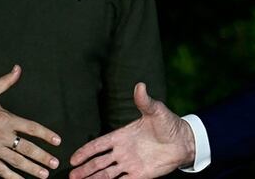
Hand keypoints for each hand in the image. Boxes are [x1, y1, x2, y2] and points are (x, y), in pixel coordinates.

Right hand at [0, 64, 61, 178]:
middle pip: (27, 148)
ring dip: (32, 169)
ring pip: (17, 161)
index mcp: (6, 119)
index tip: (57, 140)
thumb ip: (7, 81)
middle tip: (55, 162)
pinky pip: (1, 170)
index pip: (31, 128)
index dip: (46, 134)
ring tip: (44, 174)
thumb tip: (17, 68)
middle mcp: (2, 135)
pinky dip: (12, 178)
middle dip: (43, 156)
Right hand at [69, 82, 194, 178]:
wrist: (184, 141)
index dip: (86, 151)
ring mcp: (130, 164)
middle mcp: (123, 151)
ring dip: (94, 178)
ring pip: (107, 173)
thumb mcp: (156, 110)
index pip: (99, 145)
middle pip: (99, 162)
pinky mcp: (139, 174)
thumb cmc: (168, 123)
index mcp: (122, 136)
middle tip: (71, 175)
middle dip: (85, 168)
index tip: (73, 158)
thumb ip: (144, 101)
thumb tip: (140, 85)